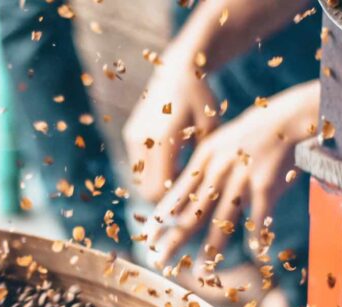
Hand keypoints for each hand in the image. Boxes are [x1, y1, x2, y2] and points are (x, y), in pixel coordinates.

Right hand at [123, 58, 218, 202]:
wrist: (178, 69)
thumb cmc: (202, 100)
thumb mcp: (210, 132)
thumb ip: (203, 163)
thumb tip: (201, 197)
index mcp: (163, 140)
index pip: (159, 189)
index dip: (174, 201)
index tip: (192, 197)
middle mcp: (142, 140)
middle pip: (147, 190)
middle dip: (165, 197)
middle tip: (186, 192)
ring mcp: (133, 137)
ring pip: (141, 180)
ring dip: (159, 183)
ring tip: (181, 174)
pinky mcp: (130, 134)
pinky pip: (140, 165)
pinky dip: (154, 170)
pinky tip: (172, 160)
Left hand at [149, 81, 319, 266]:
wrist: (287, 118)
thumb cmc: (253, 131)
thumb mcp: (220, 142)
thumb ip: (204, 167)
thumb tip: (186, 193)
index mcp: (204, 158)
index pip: (176, 194)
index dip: (161, 219)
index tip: (148, 237)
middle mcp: (218, 169)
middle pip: (192, 212)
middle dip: (174, 240)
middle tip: (158, 260)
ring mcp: (241, 178)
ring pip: (222, 221)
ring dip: (211, 248)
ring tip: (202, 269)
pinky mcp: (265, 185)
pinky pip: (258, 217)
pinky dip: (258, 236)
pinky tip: (256, 251)